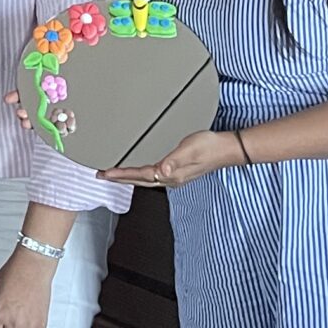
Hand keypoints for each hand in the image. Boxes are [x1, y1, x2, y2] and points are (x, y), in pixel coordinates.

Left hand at [103, 129, 234, 188]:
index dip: (122, 174)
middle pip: (140, 181)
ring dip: (128, 177)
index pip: (141, 176)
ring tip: (114, 174)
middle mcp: (171, 178)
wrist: (226, 149)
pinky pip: (153, 176)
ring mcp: (175, 176)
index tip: (105, 173)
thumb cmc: (209, 146)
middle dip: (120, 178)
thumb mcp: (190, 149)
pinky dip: (140, 174)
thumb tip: (162, 171)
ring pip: (145, 179)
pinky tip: (139, 171)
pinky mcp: (178, 171)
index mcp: (172, 174)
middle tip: (101, 175)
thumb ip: (175, 160)